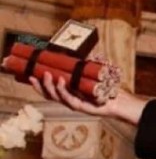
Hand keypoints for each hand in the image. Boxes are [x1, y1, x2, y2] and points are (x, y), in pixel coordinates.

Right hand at [30, 72, 146, 124]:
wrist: (121, 101)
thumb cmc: (108, 88)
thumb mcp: (93, 74)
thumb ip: (85, 65)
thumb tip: (80, 50)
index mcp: (69, 93)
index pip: (49, 90)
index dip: (38, 83)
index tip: (30, 73)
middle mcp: (70, 100)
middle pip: (49, 95)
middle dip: (39, 85)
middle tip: (34, 74)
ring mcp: (76, 105)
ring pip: (57, 97)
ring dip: (49, 86)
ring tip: (46, 75)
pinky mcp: (84, 108)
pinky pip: (70, 100)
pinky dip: (64, 91)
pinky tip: (61, 82)